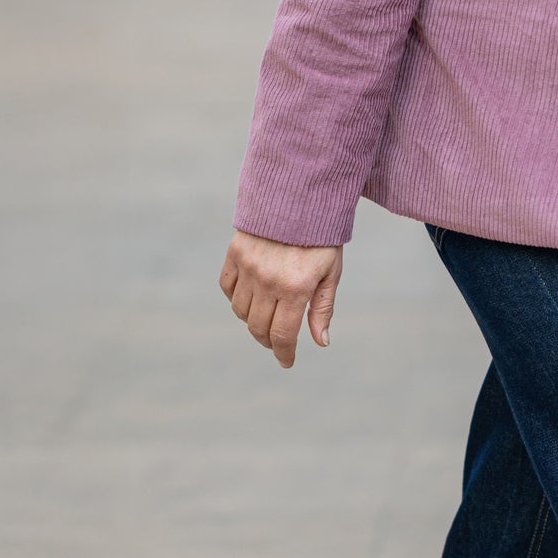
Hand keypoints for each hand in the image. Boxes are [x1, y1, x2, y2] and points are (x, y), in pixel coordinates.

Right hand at [219, 230, 343, 369]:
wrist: (299, 196)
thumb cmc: (321, 237)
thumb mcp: (331, 272)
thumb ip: (323, 308)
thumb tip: (321, 342)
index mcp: (296, 288)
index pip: (283, 335)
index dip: (284, 353)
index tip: (287, 361)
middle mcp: (268, 281)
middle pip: (258, 328)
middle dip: (269, 341)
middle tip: (278, 343)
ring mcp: (248, 268)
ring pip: (241, 311)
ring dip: (252, 321)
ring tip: (267, 318)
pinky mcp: (234, 254)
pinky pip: (227, 288)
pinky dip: (235, 299)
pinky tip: (250, 299)